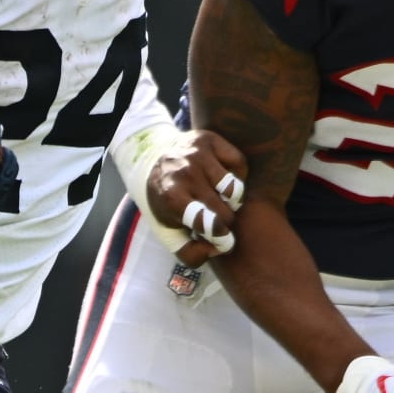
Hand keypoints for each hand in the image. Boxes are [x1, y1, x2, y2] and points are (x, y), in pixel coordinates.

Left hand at [145, 128, 246, 264]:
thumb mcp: (168, 231)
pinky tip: (222, 178)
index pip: (207, 224)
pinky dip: (237, 175)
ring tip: (219, 198)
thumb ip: (190, 253)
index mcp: (172, 197)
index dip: (220, 237)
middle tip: (215, 217)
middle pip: (225, 211)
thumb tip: (217, 248)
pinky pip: (240, 164)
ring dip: (232, 199)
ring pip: (235, 189)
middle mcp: (185, 173)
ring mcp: (198, 154)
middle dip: (225, 220)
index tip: (223, 239)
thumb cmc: (166, 200)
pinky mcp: (210, 140)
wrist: (152, 158)